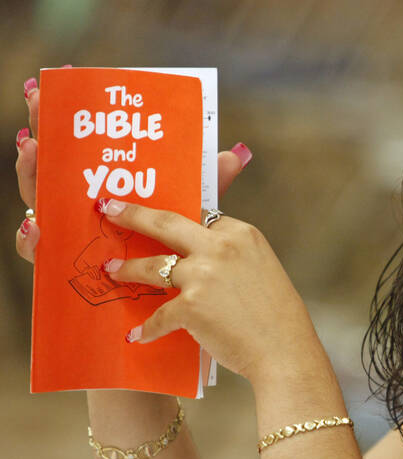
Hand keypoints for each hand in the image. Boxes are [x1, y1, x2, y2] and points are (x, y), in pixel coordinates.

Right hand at [14, 72, 252, 262]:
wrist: (180, 300)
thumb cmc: (181, 253)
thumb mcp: (192, 213)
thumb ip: (209, 184)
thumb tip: (237, 154)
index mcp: (111, 184)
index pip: (83, 143)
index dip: (67, 113)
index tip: (57, 81)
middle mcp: (83, 204)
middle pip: (55, 162)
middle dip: (42, 127)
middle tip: (36, 100)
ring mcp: (69, 231)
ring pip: (40, 199)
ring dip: (31, 172)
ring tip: (33, 148)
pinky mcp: (61, 265)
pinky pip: (38, 252)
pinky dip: (31, 238)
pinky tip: (38, 225)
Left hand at [98, 199, 315, 384]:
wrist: (284, 351)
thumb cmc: (278, 316)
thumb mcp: (262, 268)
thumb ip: (234, 256)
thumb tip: (203, 259)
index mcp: (242, 233)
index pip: (201, 216)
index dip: (179, 220)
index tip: (158, 216)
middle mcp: (221, 247)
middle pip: (166, 223)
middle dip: (133, 214)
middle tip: (110, 209)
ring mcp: (203, 275)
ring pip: (153, 265)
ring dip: (126, 268)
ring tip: (110, 270)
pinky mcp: (191, 306)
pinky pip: (159, 314)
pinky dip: (148, 328)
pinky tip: (138, 335)